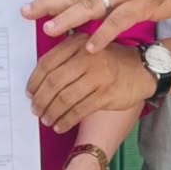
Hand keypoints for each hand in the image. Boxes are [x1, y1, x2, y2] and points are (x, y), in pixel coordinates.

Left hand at [27, 35, 152, 132]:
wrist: (141, 69)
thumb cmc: (109, 61)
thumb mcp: (87, 48)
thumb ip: (65, 58)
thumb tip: (37, 83)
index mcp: (77, 44)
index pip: (47, 63)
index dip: (34, 81)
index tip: (29, 93)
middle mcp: (87, 57)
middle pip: (53, 82)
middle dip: (41, 99)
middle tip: (35, 110)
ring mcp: (97, 76)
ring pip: (65, 98)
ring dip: (52, 112)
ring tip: (46, 120)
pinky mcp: (106, 94)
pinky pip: (79, 110)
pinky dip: (66, 120)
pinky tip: (60, 125)